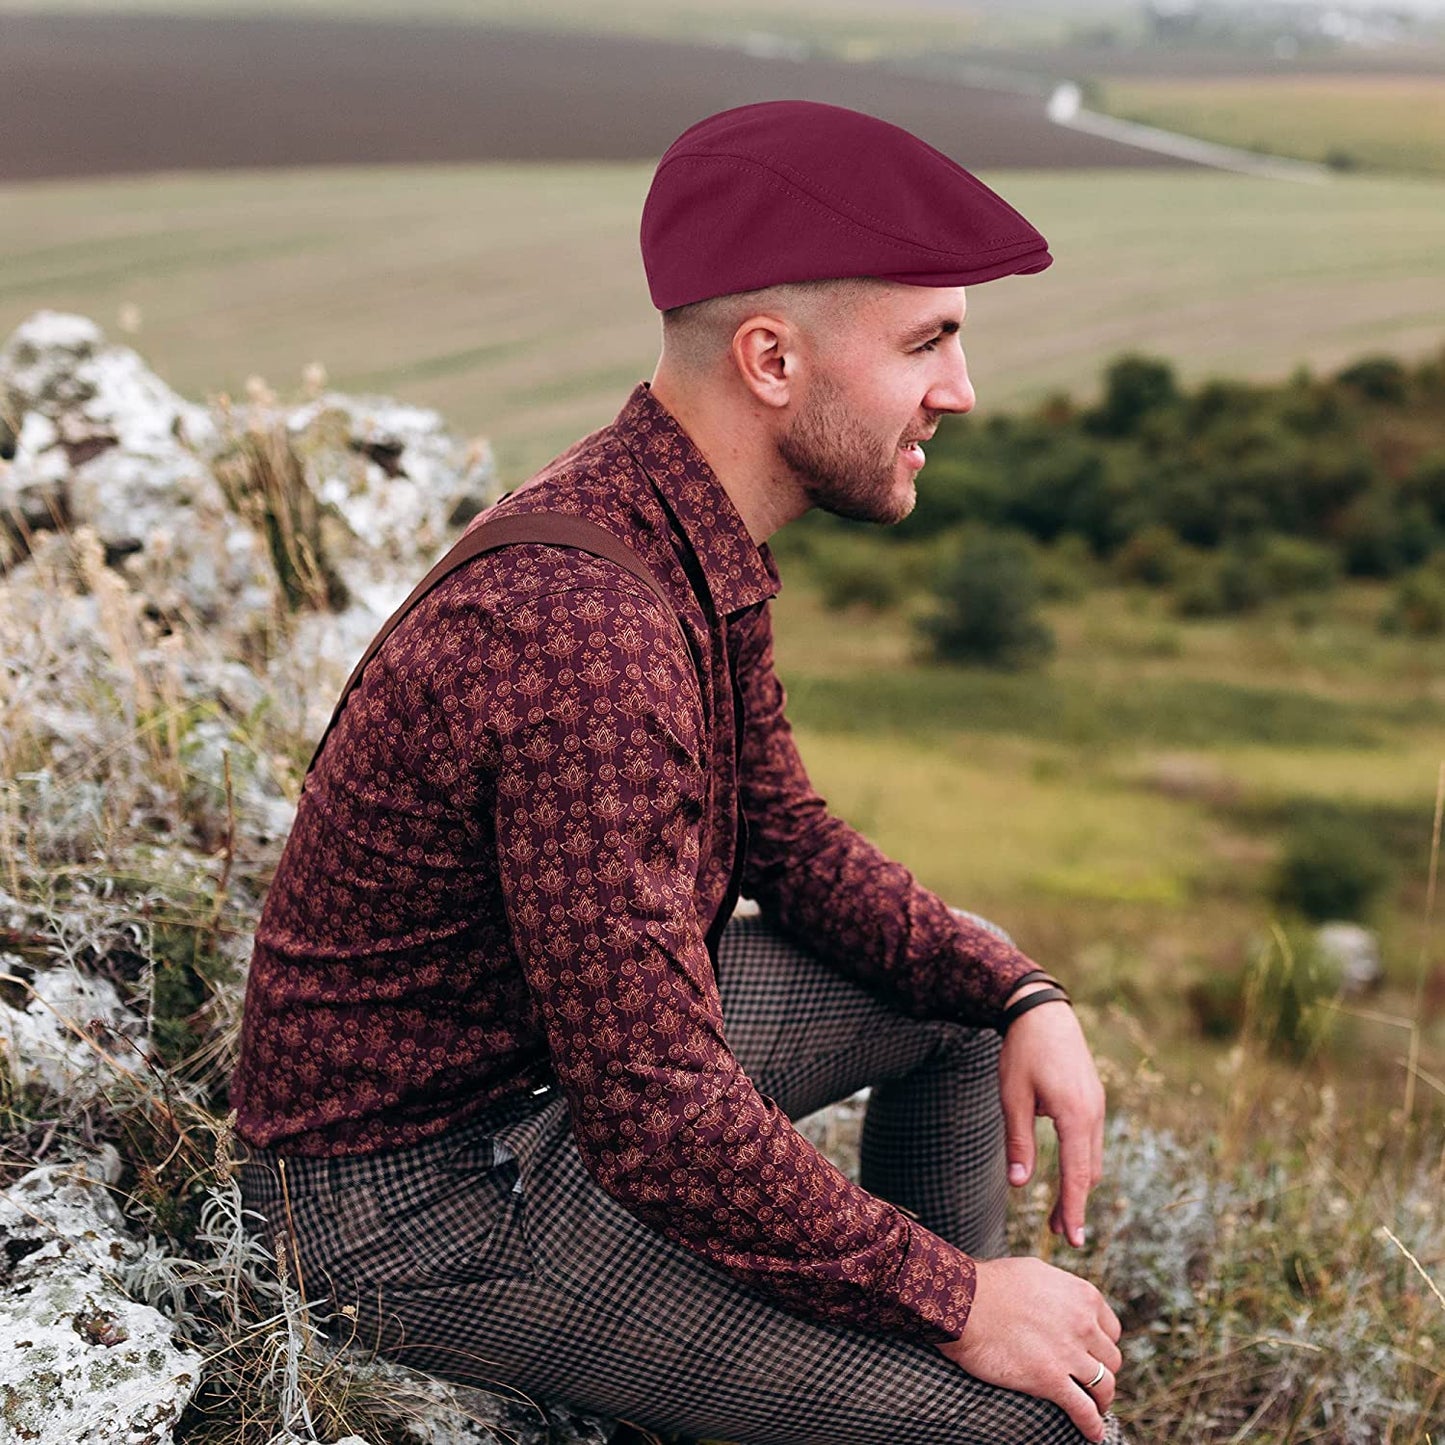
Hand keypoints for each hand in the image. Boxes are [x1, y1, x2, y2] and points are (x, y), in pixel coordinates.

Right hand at [938, 1256, 1122, 1441]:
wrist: (964, 1302)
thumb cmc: (993, 1284)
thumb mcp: (1037, 1273)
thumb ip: (1061, 1290)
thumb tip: (1068, 1301)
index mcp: (1083, 1296)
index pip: (1112, 1330)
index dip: (1102, 1344)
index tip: (1092, 1354)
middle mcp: (1083, 1324)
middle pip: (1111, 1359)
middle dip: (1102, 1371)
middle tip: (1089, 1380)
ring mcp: (1069, 1353)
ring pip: (1104, 1386)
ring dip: (1101, 1400)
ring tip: (1093, 1406)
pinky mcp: (1051, 1380)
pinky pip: (1083, 1410)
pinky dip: (1092, 1426)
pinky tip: (1093, 1434)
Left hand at [999, 983, 1105, 1247]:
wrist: (1042, 1010)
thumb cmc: (1022, 1052)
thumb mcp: (1012, 1098)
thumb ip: (1019, 1143)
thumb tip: (1020, 1185)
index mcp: (1075, 1116)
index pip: (1076, 1176)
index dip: (1074, 1210)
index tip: (1075, 1241)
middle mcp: (1094, 1114)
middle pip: (1088, 1172)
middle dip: (1076, 1204)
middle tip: (1061, 1234)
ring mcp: (1097, 1105)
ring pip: (1093, 1157)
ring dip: (1080, 1185)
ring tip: (1061, 1211)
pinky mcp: (1093, 1098)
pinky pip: (1092, 1140)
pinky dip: (1082, 1162)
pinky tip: (1069, 1170)